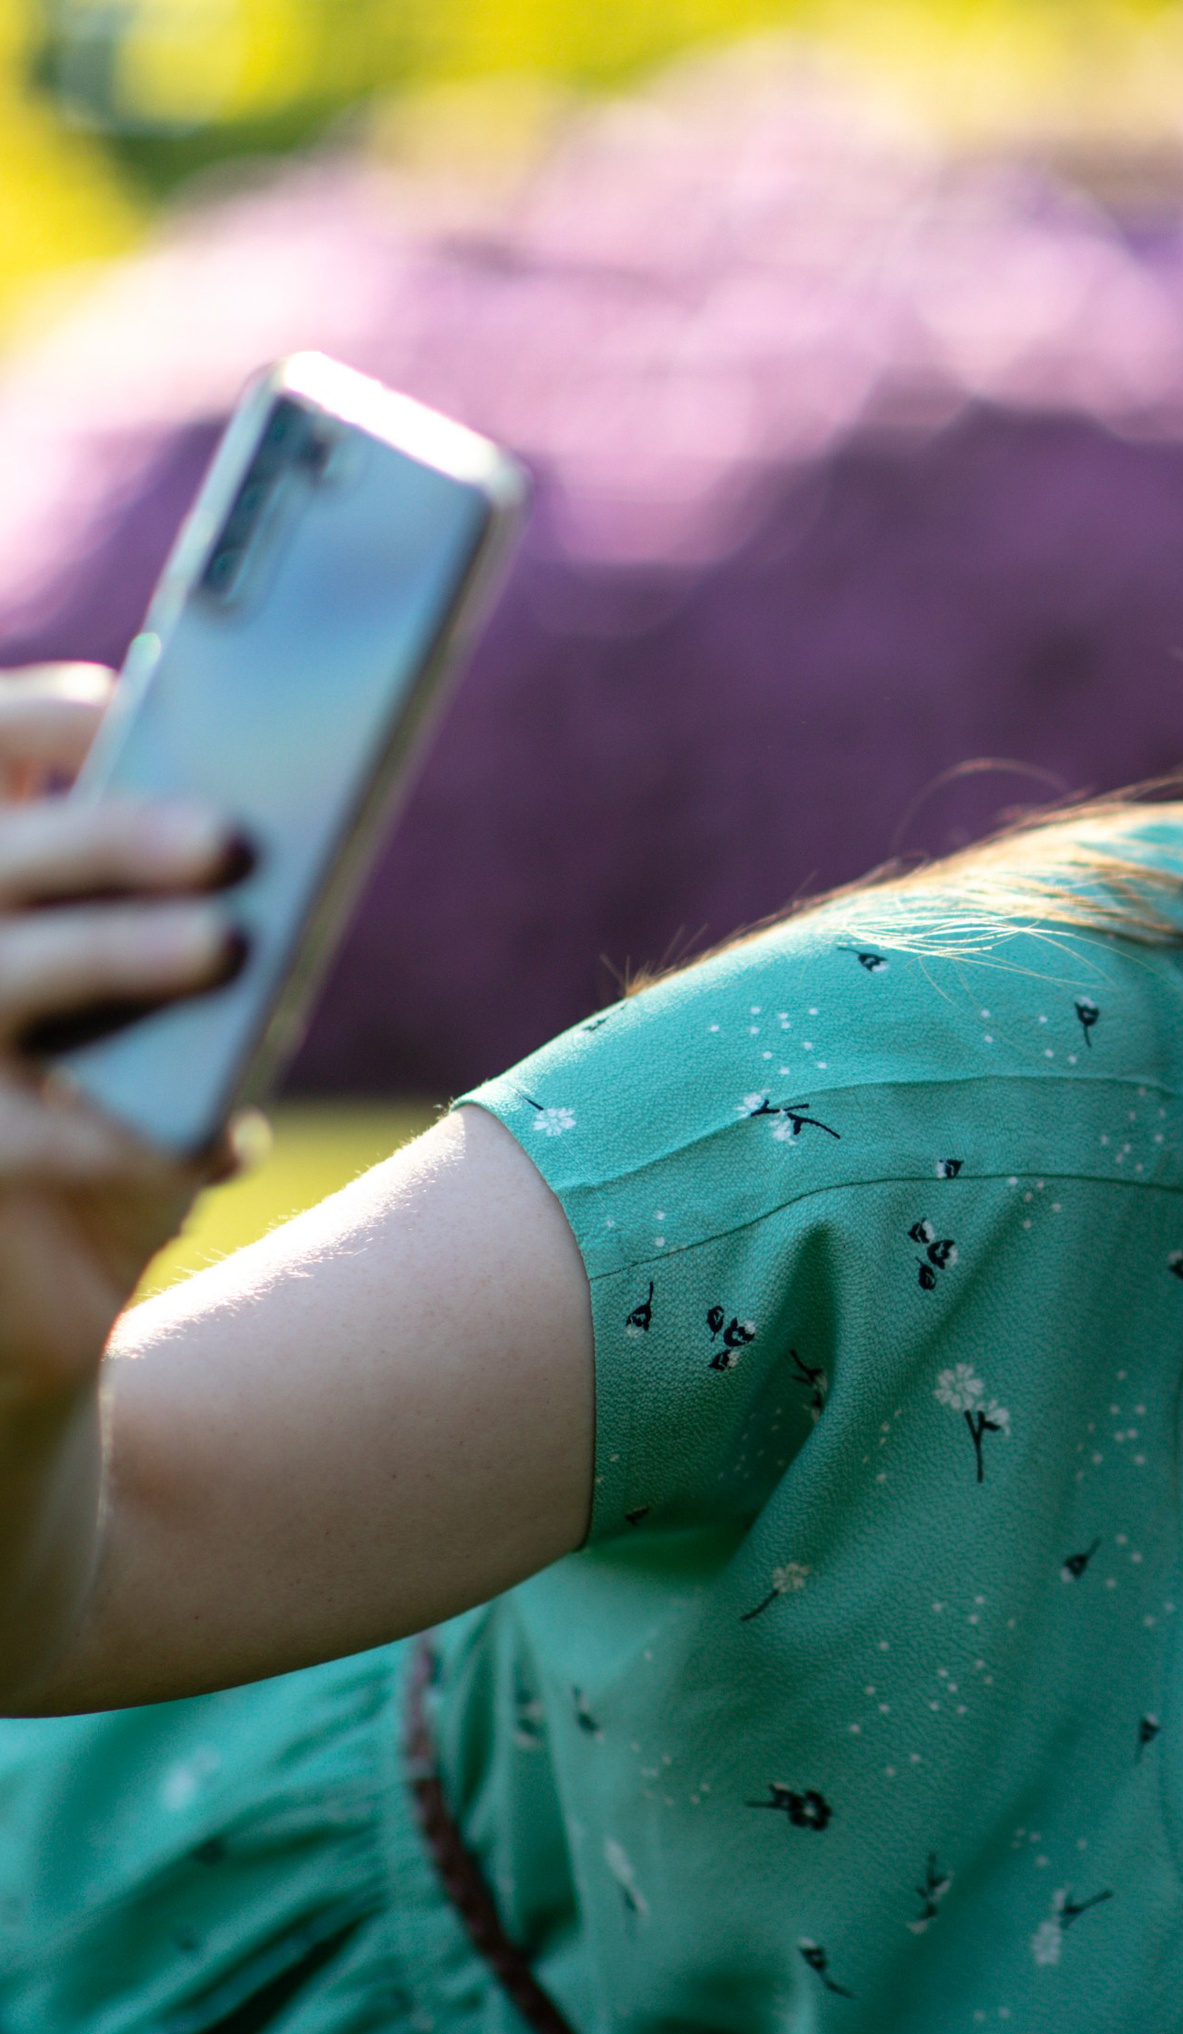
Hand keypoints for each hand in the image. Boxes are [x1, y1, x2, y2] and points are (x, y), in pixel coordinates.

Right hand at [0, 662, 245, 1414]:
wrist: (36, 1299)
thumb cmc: (108, 1107)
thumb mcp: (145, 1008)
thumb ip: (168, 916)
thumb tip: (271, 833)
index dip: (30, 724)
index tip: (124, 700)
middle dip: (104, 835)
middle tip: (228, 833)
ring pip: (0, 977)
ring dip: (114, 951)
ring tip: (226, 942)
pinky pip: (20, 1138)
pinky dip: (123, 1137)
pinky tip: (217, 1136)